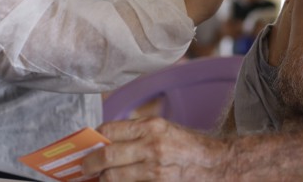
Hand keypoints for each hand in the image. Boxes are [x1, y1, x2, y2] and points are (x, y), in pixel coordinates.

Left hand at [81, 118, 227, 180]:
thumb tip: (106, 142)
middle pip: (106, 155)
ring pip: (113, 177)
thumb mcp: (165, 131)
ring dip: (104, 179)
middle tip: (86, 168)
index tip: (89, 146)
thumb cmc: (190, 147)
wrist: (217, 165)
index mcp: (153, 126)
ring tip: (102, 178)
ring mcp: (155, 170)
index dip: (94, 140)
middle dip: (90, 164)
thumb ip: (138, 134)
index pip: (109, 130)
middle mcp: (152, 146)